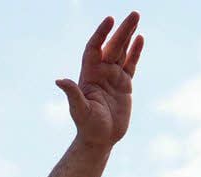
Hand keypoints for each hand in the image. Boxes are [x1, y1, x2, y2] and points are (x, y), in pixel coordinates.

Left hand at [56, 12, 143, 148]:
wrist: (100, 139)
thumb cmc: (87, 126)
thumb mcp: (79, 110)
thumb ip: (72, 94)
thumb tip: (60, 81)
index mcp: (89, 75)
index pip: (94, 49)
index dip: (101, 34)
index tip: (109, 20)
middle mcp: (100, 72)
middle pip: (111, 46)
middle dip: (121, 30)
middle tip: (133, 14)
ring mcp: (113, 77)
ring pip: (121, 51)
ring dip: (128, 35)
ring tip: (136, 18)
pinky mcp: (124, 84)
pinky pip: (131, 63)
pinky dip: (135, 51)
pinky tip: (140, 39)